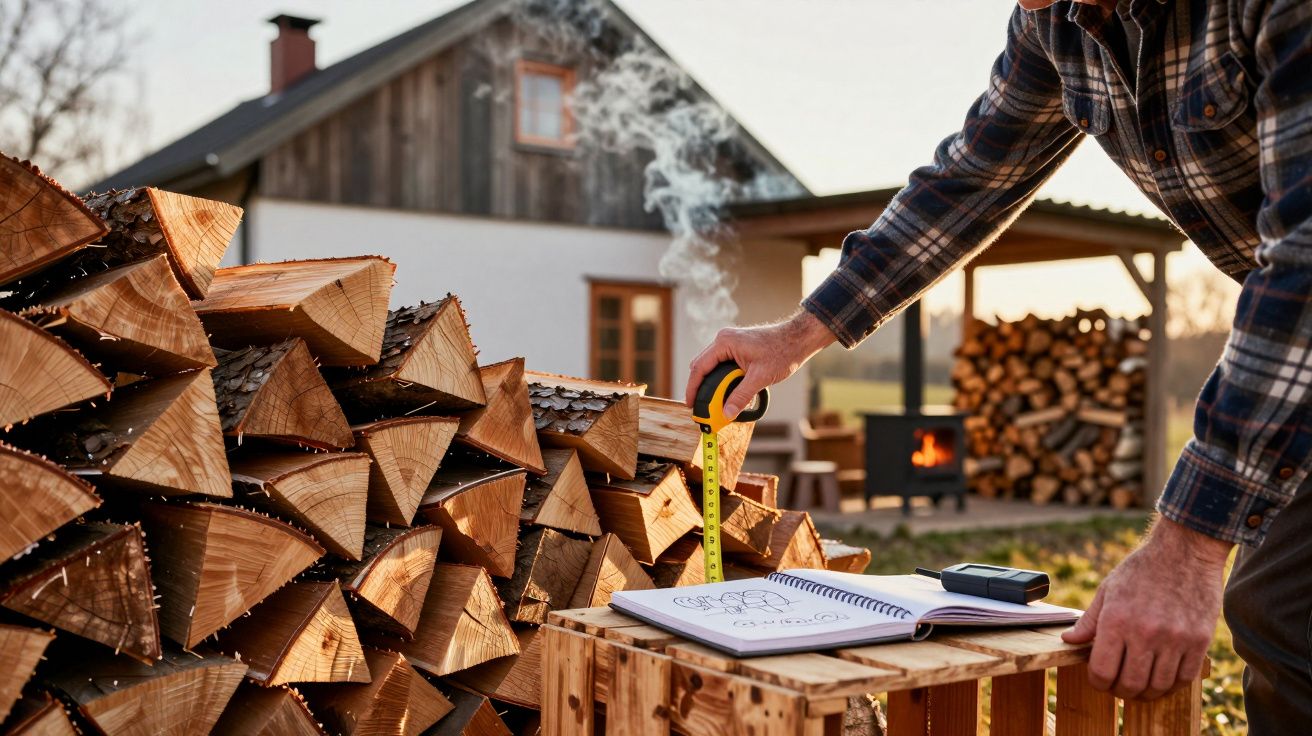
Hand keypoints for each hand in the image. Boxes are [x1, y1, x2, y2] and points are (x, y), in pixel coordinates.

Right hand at [684, 310, 835, 417]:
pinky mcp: (737, 347)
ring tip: (713, 402)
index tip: (691, 404)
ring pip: (711, 366)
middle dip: (700, 387)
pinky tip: (726, 391)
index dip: (692, 388)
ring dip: (712, 383)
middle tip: (700, 407)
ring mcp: (729, 342)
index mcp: (724, 343)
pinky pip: (721, 364)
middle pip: (702, 366)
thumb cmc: (782, 352)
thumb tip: (726, 413)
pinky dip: (721, 378)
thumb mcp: (760, 378)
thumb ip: (741, 396)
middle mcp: (723, 340)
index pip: (699, 367)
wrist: (798, 339)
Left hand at [1062, 517, 1230, 699]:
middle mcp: (1145, 633)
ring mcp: (1175, 639)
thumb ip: (1089, 621)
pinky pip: (1185, 678)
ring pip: (1158, 686)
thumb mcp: (1108, 590)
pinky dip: (1172, 684)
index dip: (1098, 682)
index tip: (1100, 678)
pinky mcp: (1199, 640)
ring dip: (1147, 692)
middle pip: (1130, 684)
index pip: (1102, 671)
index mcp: (1116, 620)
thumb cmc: (1141, 569)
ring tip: (1141, 684)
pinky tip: (1163, 677)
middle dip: (1121, 691)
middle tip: (1119, 685)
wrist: (1185, 551)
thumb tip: (1068, 640)